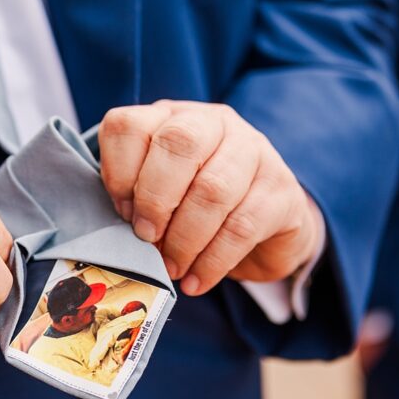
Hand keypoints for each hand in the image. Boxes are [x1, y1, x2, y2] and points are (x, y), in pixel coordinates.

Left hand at [99, 100, 321, 295]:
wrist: (269, 224)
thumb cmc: (199, 207)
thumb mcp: (160, 193)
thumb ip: (135, 197)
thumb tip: (117, 228)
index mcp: (172, 118)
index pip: (129, 125)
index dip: (117, 173)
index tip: (122, 212)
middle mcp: (215, 123)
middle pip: (178, 144)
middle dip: (155, 199)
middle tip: (147, 238)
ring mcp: (255, 151)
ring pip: (213, 190)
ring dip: (184, 239)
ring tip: (172, 267)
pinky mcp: (282, 191)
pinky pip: (241, 227)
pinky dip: (211, 262)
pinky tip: (196, 281)